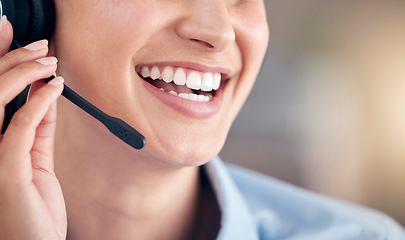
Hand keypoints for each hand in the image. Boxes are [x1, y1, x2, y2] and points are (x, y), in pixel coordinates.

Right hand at [0, 16, 66, 239]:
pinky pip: (22, 126)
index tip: (13, 40)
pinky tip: (55, 87)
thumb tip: (46, 96)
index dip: (1, 65)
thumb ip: (38, 129)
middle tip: (38, 45)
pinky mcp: (4, 169)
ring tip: (48, 60)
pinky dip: (39, 102)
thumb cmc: (32, 209)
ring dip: (25, 74)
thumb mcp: (35, 162)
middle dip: (11, 61)